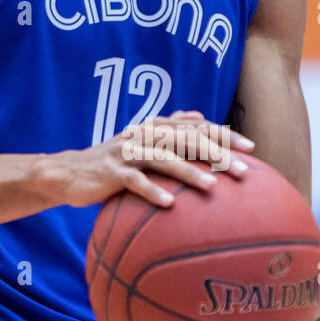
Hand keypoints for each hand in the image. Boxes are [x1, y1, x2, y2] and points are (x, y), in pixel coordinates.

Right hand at [53, 111, 254, 209]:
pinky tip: (170, 205)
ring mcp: (126, 153)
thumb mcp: (141, 141)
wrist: (69, 172)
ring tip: (212, 187)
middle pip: (185, 139)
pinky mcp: (110, 172)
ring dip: (189, 172)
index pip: (196, 126)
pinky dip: (152, 192)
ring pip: (163, 158)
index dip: (224, 134)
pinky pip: (134, 182)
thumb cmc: (113, 161)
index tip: (251, 147)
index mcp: (154, 127)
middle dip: (216, 153)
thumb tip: (199, 115)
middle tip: (243, 170)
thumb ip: (170, 128)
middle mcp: (143, 135)